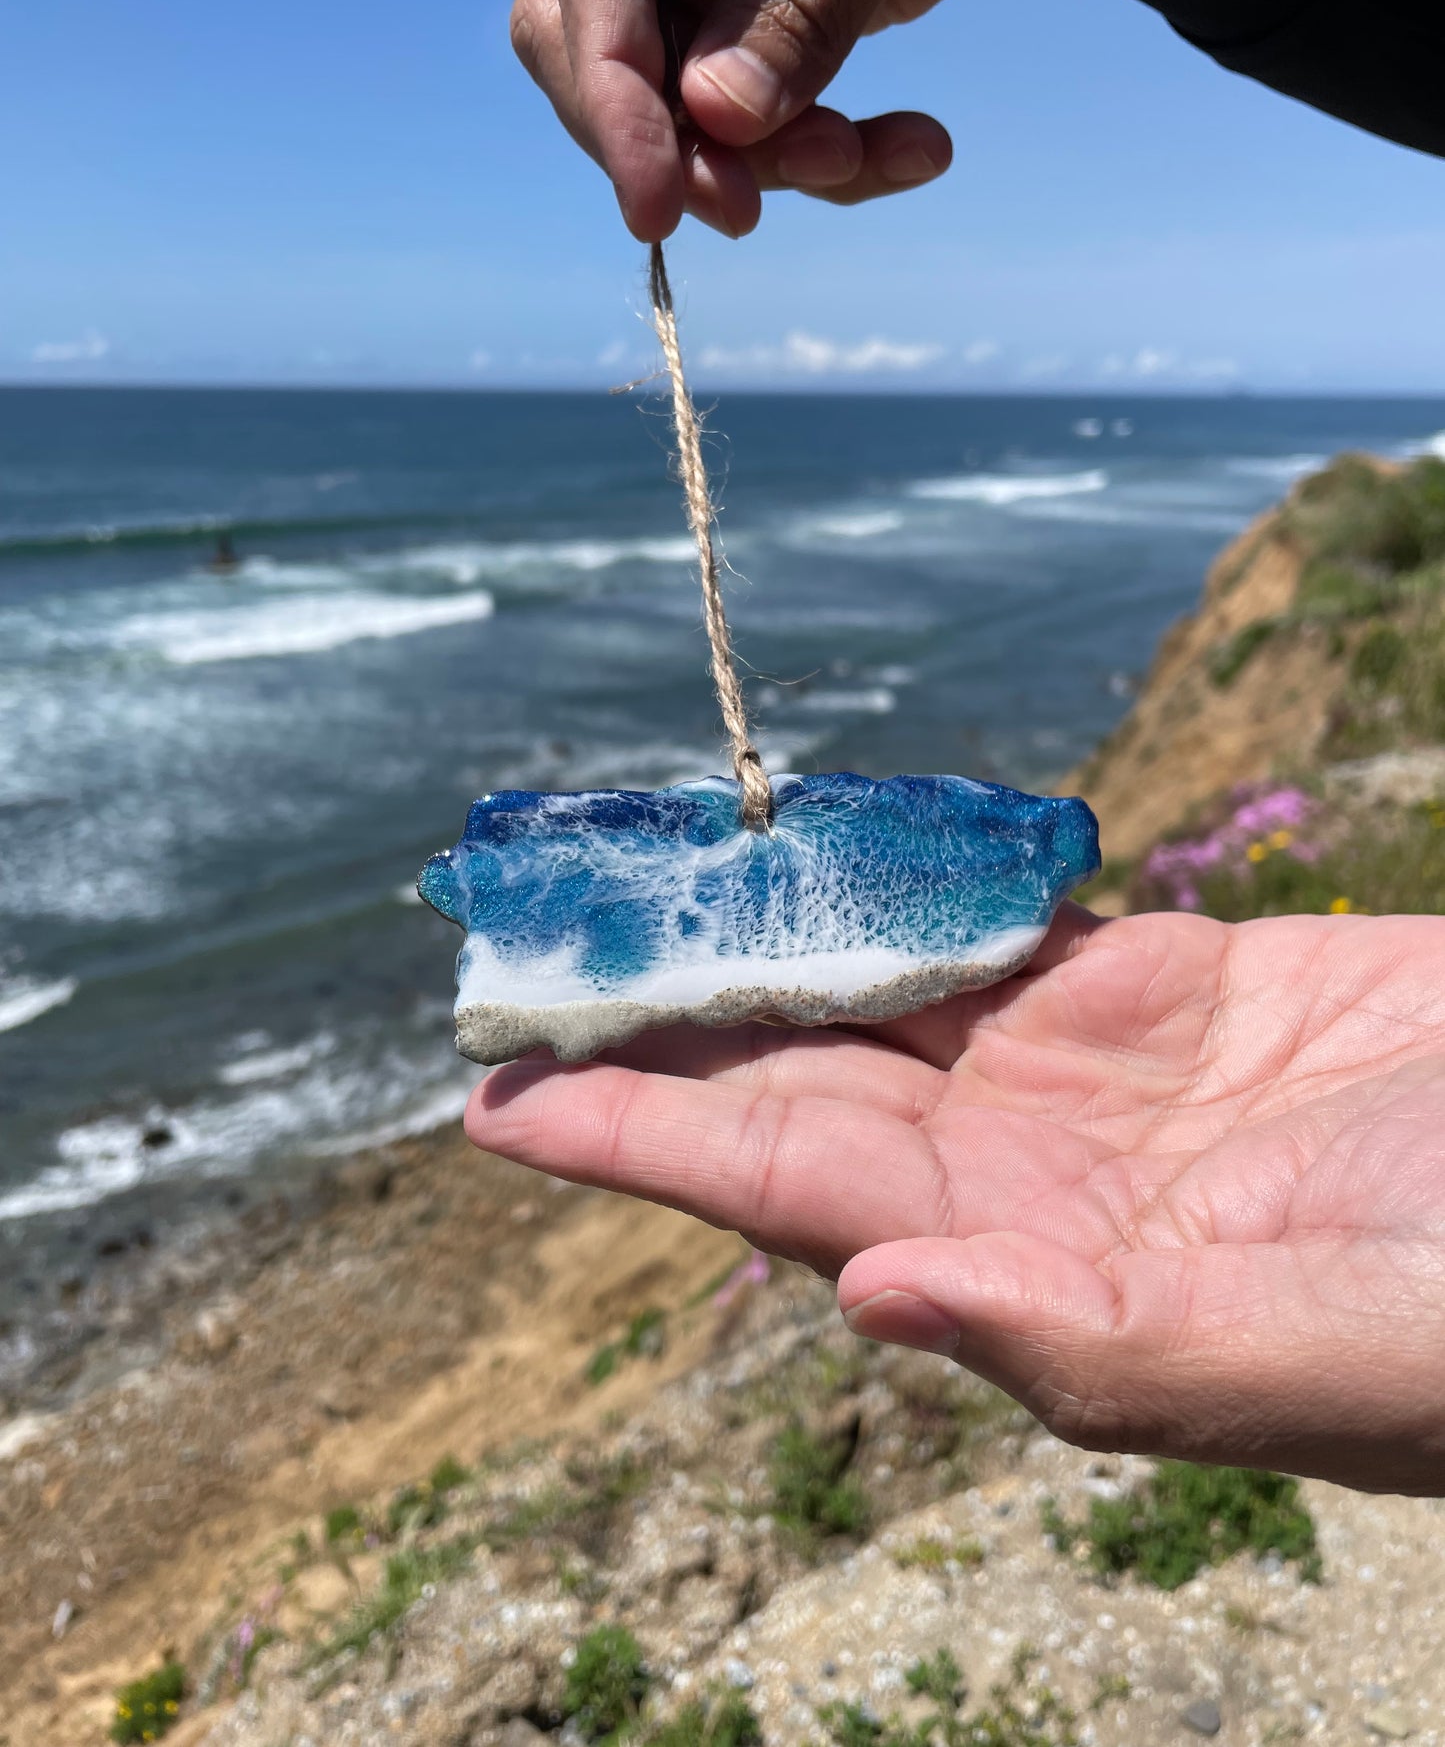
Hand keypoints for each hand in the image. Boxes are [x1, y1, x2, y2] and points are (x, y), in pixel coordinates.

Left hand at [468, 908, 1444, 1492]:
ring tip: (634, 889)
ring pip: (877, 995)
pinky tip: (811, 855)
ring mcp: (1094, 1075)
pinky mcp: (1170, 987)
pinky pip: (995, 925)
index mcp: (1041, 1273)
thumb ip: (1098, 1347)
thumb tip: (862, 1294)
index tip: (493, 1097)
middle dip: (658, 1023)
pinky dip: (899, 882)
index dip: (637, 1140)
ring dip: (754, 943)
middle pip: (797, 1082)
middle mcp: (1034, 1175)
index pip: (785, 1193)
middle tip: (525, 950)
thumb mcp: (1328, 1355)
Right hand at [512, 0, 1191, 238]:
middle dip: (672, 141)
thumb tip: (716, 117)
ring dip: (767, 162)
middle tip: (744, 212)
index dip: (609, 88)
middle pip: (602, 41)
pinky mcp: (767, 20)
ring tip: (868, 160)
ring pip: (684, 101)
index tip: (656, 202)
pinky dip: (829, 157)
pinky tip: (917, 149)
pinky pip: (762, 118)